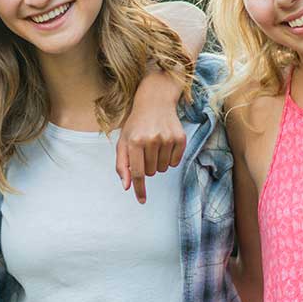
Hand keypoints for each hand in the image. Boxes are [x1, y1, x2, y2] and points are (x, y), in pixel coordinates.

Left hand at [115, 71, 185, 203]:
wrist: (155, 101)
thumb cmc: (136, 124)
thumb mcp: (123, 141)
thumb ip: (122, 165)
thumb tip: (126, 187)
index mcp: (134, 141)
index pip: (137, 173)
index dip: (139, 189)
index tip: (142, 201)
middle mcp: (151, 139)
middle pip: (150, 172)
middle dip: (146, 166)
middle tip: (144, 150)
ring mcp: (167, 138)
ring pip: (163, 169)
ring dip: (157, 163)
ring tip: (154, 146)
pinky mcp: (180, 138)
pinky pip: (175, 163)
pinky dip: (169, 159)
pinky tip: (165, 144)